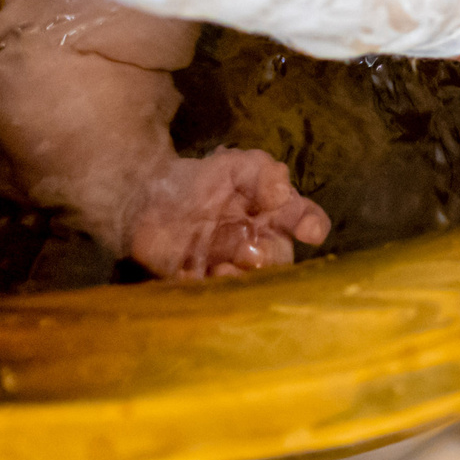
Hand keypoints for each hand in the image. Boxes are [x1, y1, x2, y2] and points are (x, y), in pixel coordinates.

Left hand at [123, 147, 329, 279]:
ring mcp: (230, 266)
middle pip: (279, 257)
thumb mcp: (234, 165)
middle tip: (251, 252)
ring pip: (249, 282)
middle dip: (270, 257)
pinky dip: (207, 289)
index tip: (310, 231)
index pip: (302, 219)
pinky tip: (196, 277)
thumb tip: (282, 192)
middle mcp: (258, 244)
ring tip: (224, 269)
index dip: (312, 224)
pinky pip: (209, 293)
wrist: (147, 198)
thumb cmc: (200, 181)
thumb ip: (262, 172)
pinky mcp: (200, 283)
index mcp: (272, 214)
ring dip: (242, 279)